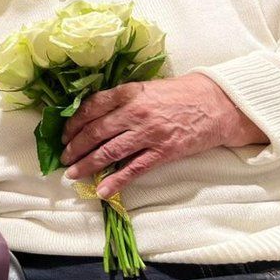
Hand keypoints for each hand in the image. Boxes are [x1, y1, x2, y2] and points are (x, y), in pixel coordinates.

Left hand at [60, 74, 265, 197]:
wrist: (216, 104)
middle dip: (75, 147)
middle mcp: (135, 112)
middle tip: (64, 157)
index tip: (63, 134)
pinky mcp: (163, 152)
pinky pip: (134, 169)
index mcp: (128, 93)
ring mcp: (149, 133)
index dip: (73, 123)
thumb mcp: (145, 88)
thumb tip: (90, 116)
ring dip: (88, 165)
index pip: (91, 108)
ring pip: (109, 152)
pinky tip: (102, 191)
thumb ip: (120, 100)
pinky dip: (116, 182)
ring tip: (73, 174)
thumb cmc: (178, 95)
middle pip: (95, 132)